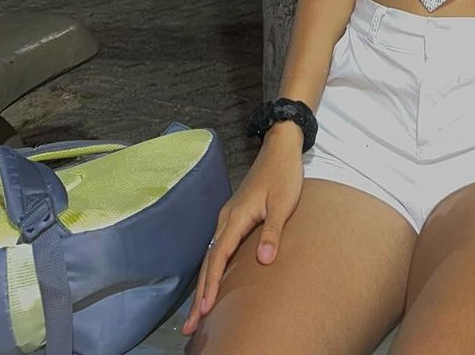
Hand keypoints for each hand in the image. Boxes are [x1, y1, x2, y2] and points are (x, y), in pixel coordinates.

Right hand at [181, 134, 303, 335]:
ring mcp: (228, 217)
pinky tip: (212, 281)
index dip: (211, 284)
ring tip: (198, 312)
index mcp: (236, 217)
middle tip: (190, 325)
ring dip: (204, 283)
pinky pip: (218, 248)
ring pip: (211, 255)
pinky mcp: (234, 216)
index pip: (219, 257)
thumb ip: (273, 232)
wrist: (280, 149)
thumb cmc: (284, 175)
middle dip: (199, 294)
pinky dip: (211, 268)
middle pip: (208, 261)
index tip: (205, 310)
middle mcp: (226, 219)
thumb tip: (264, 262)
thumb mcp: (283, 204)